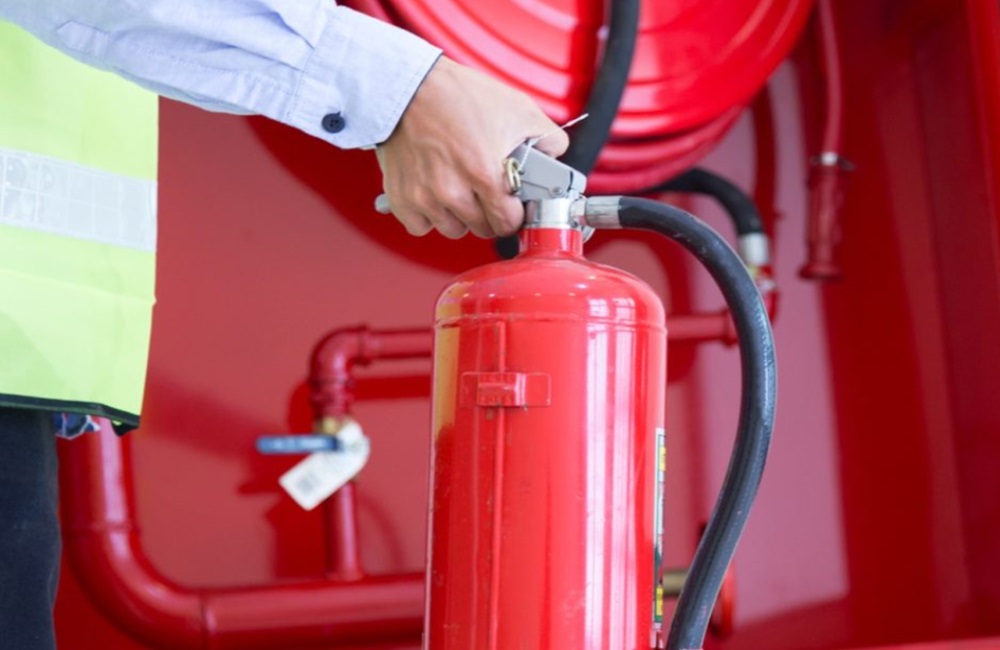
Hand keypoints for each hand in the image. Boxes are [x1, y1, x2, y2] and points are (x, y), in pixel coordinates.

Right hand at [375, 57, 568, 238]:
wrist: (410, 86)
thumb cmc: (460, 95)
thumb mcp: (518, 108)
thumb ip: (547, 138)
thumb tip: (557, 157)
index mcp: (485, 174)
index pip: (507, 223)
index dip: (513, 215)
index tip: (510, 206)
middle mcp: (453, 191)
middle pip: (482, 230)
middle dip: (489, 214)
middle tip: (485, 192)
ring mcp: (425, 197)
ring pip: (452, 230)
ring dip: (459, 217)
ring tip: (460, 190)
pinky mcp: (402, 197)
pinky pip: (420, 226)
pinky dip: (428, 216)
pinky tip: (435, 195)